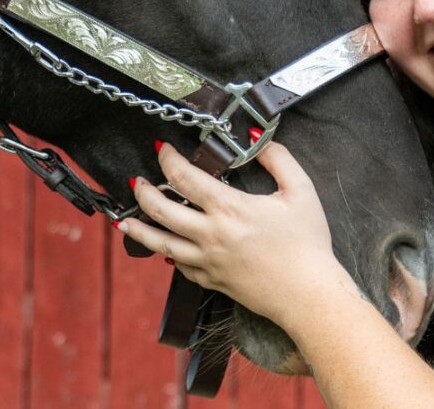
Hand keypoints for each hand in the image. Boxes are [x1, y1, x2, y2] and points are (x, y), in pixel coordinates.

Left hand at [116, 141, 354, 325]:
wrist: (307, 294)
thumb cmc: (308, 243)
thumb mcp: (301, 191)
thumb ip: (279, 160)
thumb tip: (260, 140)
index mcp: (229, 208)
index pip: (184, 177)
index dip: (168, 159)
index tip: (162, 149)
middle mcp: (211, 234)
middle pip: (161, 209)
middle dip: (143, 191)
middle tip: (137, 181)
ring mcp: (207, 261)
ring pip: (160, 243)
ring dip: (139, 228)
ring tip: (125, 219)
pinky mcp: (212, 280)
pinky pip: (180, 266)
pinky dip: (168, 254)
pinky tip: (164, 249)